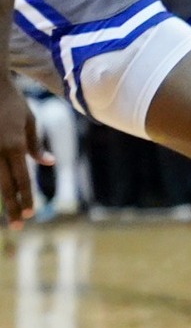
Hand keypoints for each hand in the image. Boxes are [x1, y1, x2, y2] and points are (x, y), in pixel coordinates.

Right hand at [0, 78, 46, 225]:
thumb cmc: (11, 101)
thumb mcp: (29, 120)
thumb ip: (36, 145)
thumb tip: (49, 163)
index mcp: (14, 145)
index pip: (22, 178)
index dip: (25, 197)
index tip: (29, 215)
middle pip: (5, 185)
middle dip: (11, 206)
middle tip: (17, 226)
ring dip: (0, 199)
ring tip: (6, 216)